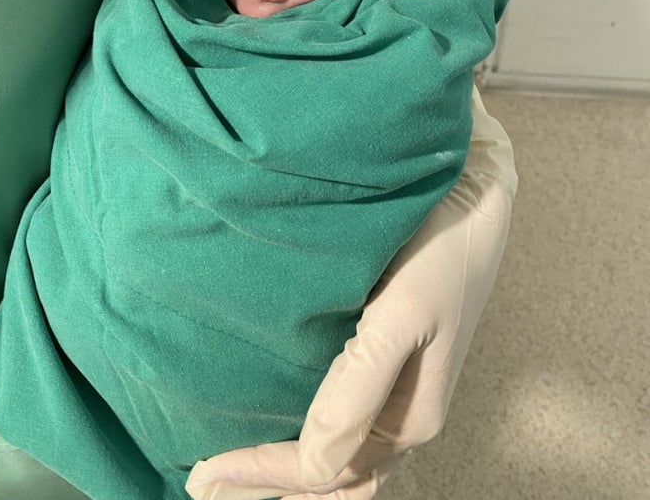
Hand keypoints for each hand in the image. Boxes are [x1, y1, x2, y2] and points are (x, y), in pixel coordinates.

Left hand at [186, 88, 515, 499]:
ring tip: (236, 473)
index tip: (198, 473)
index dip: (258, 474)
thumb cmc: (439, 252)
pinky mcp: (391, 365)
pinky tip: (284, 429)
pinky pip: (350, 426)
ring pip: (342, 461)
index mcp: (408, 417)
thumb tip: (314, 465)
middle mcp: (403, 416)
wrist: (473, 201)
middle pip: (332, 481)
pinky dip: (312, 445)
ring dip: (292, 476)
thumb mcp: (401, 317)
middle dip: (270, 487)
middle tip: (205, 486)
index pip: (321, 469)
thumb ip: (359, 389)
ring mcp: (399, 394)